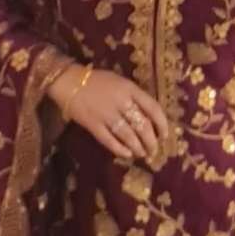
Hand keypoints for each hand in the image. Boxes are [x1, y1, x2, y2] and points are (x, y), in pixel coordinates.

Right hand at [48, 66, 167, 159]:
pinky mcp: (93, 125)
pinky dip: (120, 149)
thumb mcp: (120, 82)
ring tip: (142, 154)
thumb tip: (149, 116)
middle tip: (154, 150)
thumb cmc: (97, 80)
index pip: (152, 107)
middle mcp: (121, 102)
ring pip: (128, 136)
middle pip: (142, 125)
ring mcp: (106, 114)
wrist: (69, 81)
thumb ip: (134, 96)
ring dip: (138, 148)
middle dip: (151, 141)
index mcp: (130, 88)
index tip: (165, 135)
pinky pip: (110, 140)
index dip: (162, 124)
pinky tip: (127, 154)